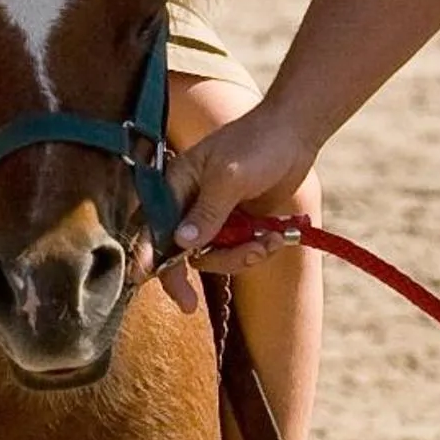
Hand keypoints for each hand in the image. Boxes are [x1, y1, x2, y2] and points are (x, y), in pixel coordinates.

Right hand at [155, 101, 320, 310]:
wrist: (294, 134)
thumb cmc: (257, 144)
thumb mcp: (230, 177)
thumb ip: (207, 211)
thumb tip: (181, 244)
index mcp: (176, 184)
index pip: (152, 225)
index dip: (147, 254)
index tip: (145, 278)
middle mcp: (188, 203)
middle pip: (175, 250)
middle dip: (185, 275)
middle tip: (188, 305)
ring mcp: (213, 216)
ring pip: (210, 257)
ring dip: (238, 257)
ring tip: (266, 243)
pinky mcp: (236, 225)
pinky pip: (235, 252)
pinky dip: (254, 251)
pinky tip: (274, 238)